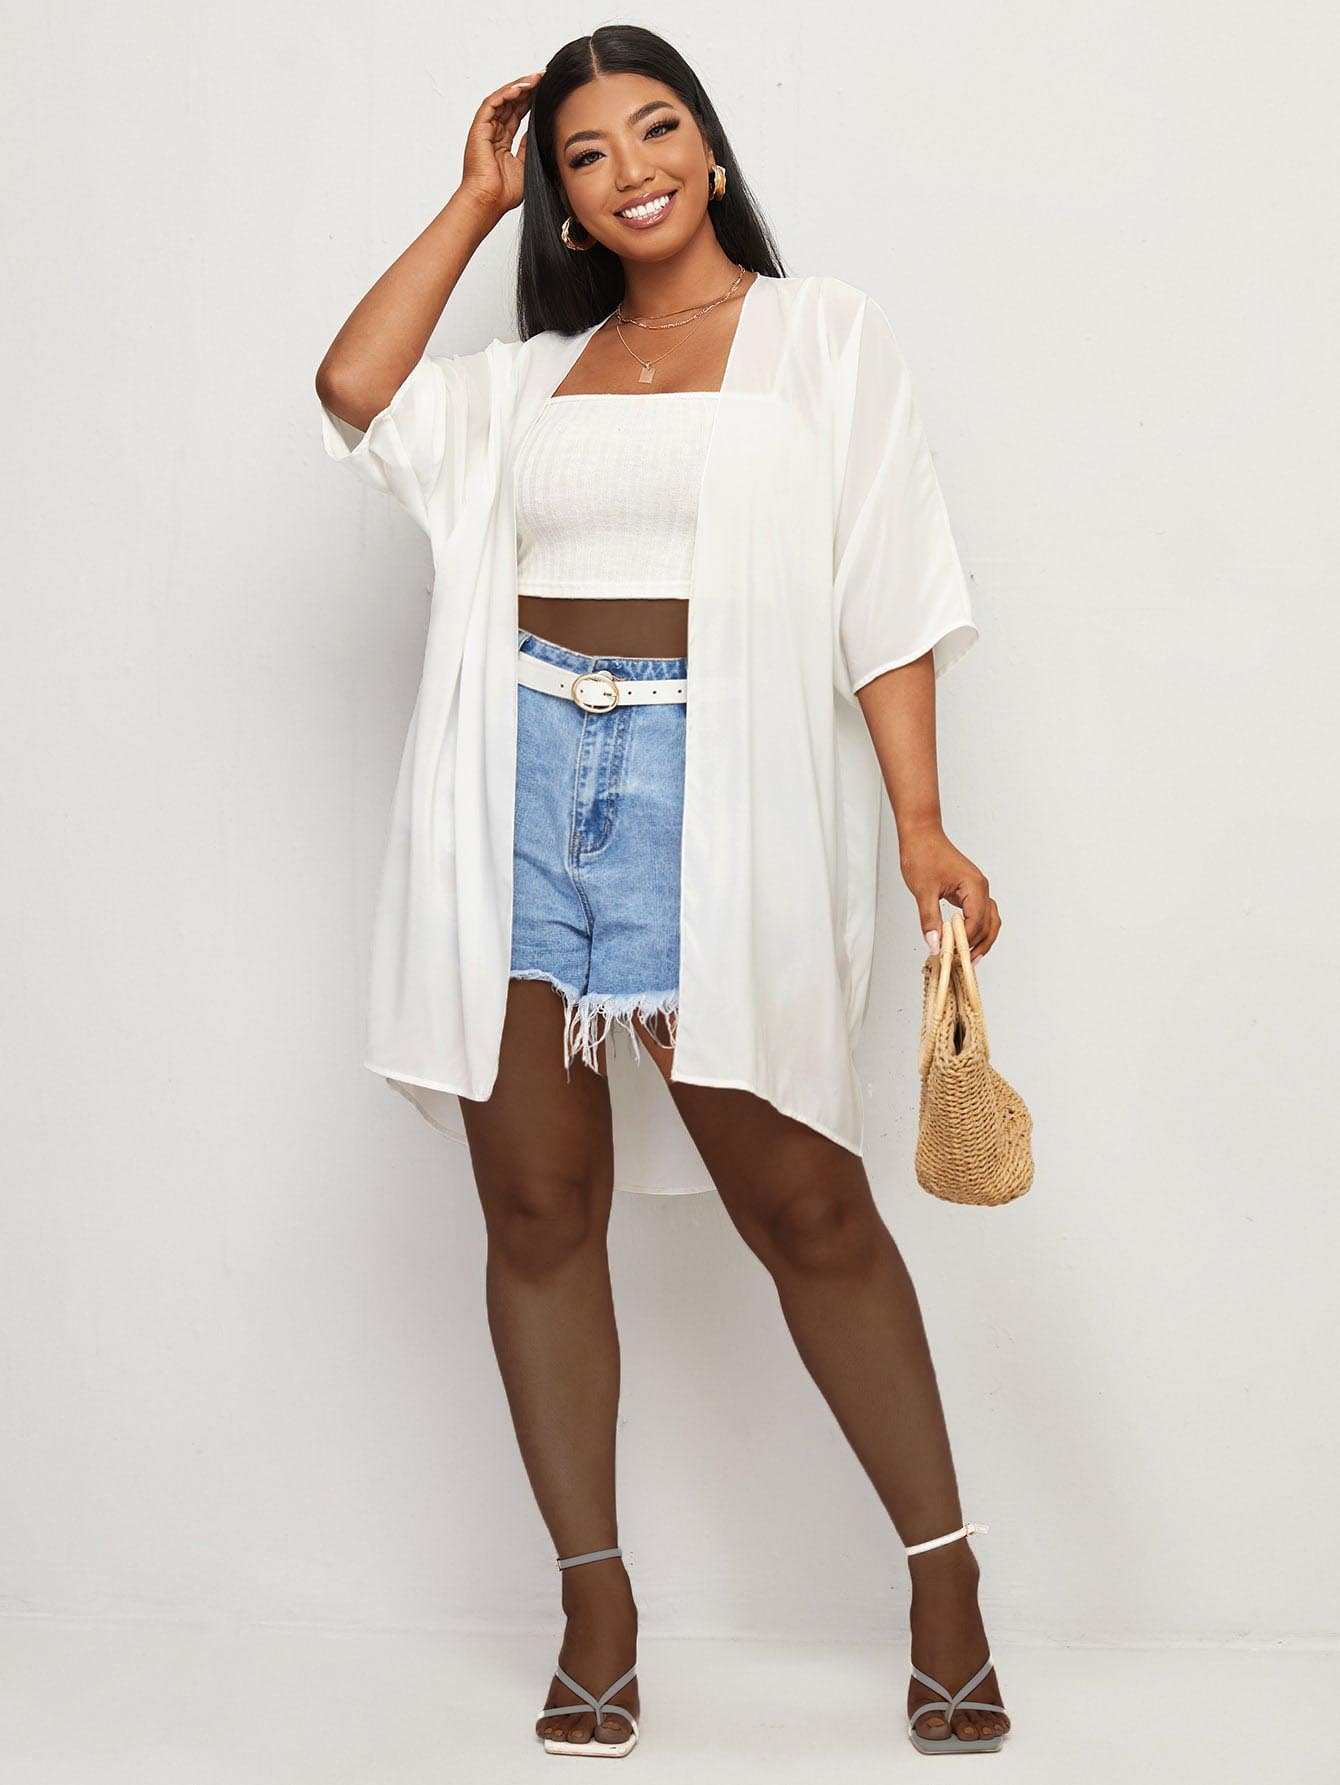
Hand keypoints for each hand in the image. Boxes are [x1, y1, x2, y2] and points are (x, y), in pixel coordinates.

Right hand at [459, 70, 545, 220]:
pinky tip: (521, 88)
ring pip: (501, 99)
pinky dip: (505, 94)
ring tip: (535, 78)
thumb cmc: (504, 193)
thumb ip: (529, 146)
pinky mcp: (479, 129)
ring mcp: (484, 130)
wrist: (489, 202)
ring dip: (518, 86)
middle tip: (544, 77)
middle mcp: (492, 133)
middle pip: (510, 103)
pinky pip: (492, 104)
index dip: (530, 100)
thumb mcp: (525, 164)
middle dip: (527, 88)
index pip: (516, 113)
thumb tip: (538, 130)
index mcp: (501, 142)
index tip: (546, 91)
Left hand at [899, 826, 1000, 962]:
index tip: (953, 956)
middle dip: (979, 945)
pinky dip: (975, 928)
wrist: (921, 834)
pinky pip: (979, 913)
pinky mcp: (969, 890)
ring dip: (981, 939)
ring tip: (968, 957)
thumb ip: (930, 919)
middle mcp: (981, 887)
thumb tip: (936, 944)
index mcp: (974, 886)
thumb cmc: (922, 854)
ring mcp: (976, 888)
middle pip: (990, 924)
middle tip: (965, 964)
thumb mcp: (923, 890)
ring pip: (989, 919)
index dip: (966, 941)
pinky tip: (963, 940)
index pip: (977, 922)